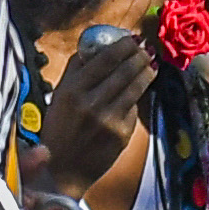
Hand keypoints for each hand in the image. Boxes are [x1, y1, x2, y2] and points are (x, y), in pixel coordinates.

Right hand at [38, 28, 158, 165]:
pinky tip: (138, 90)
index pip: (104, 59)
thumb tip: (95, 48)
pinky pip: (133, 108)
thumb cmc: (58, 131)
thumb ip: (75, 72)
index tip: (132, 38)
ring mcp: (109, 119)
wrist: (62, 171)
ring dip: (146, 71)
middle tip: (146, 48)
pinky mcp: (122, 134)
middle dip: (139, 55)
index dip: (123, 46)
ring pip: (135, 87)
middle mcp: (91, 103)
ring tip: (150, 63)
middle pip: (124, 70)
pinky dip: (137, 97)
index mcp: (71, 91)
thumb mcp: (58, 98)